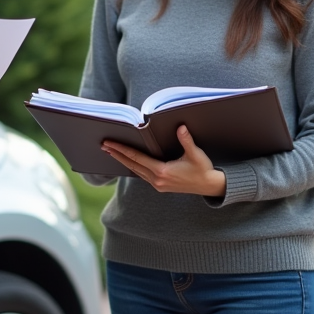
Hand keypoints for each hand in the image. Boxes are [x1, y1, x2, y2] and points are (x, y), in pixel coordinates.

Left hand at [102, 125, 226, 196]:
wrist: (210, 186)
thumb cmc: (203, 169)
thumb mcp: (195, 154)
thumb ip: (186, 140)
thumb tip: (180, 127)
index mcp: (162, 171)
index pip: (137, 158)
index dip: (122, 150)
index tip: (110, 144)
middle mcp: (157, 180)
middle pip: (132, 165)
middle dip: (117, 155)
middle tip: (103, 145)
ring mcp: (158, 185)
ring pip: (136, 171)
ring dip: (123, 161)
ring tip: (111, 152)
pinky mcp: (161, 186)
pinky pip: (142, 175)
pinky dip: (133, 167)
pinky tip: (128, 161)